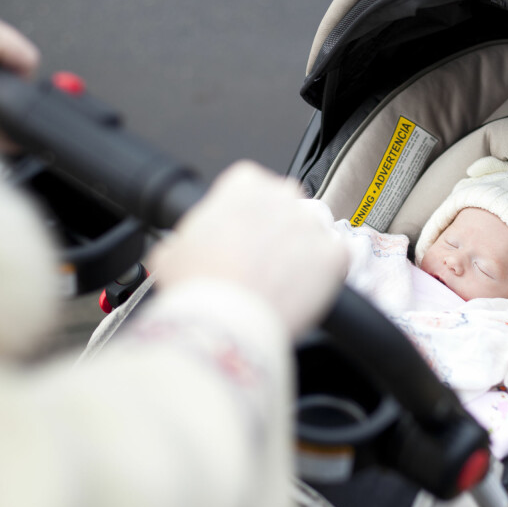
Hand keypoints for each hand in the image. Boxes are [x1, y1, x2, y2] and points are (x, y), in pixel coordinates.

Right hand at [148, 161, 347, 338]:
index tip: (242, 235)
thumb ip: (181, 242)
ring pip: (313, 233)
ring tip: (280, 283)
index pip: (253, 185)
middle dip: (277, 231)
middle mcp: (282, 196)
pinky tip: (304, 291)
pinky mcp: (334, 255)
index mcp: (244, 184)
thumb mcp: (170, 255)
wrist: (225, 321)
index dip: (247, 214)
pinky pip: (337, 259)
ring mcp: (311, 224)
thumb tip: (176, 250)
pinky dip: (326, 275)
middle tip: (261, 262)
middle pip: (286, 206)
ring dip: (302, 253)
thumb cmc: (199, 287)